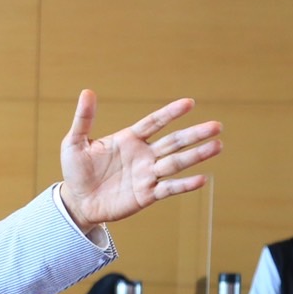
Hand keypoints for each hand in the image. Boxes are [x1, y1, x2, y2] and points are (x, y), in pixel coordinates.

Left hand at [58, 90, 222, 227]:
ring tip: (218, 145)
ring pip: (176, 163)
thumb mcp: (75, 142)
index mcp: (129, 139)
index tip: (189, 103)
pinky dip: (185, 185)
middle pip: (173, 142)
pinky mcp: (146, 195)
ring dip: (197, 155)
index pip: (154, 122)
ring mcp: (147, 175)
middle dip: (194, 134)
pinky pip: (169, 189)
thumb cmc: (76, 171)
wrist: (76, 201)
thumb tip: (87, 92)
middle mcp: (143, 155)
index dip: (170, 113)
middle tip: (217, 126)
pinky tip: (202, 179)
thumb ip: (84, 119)